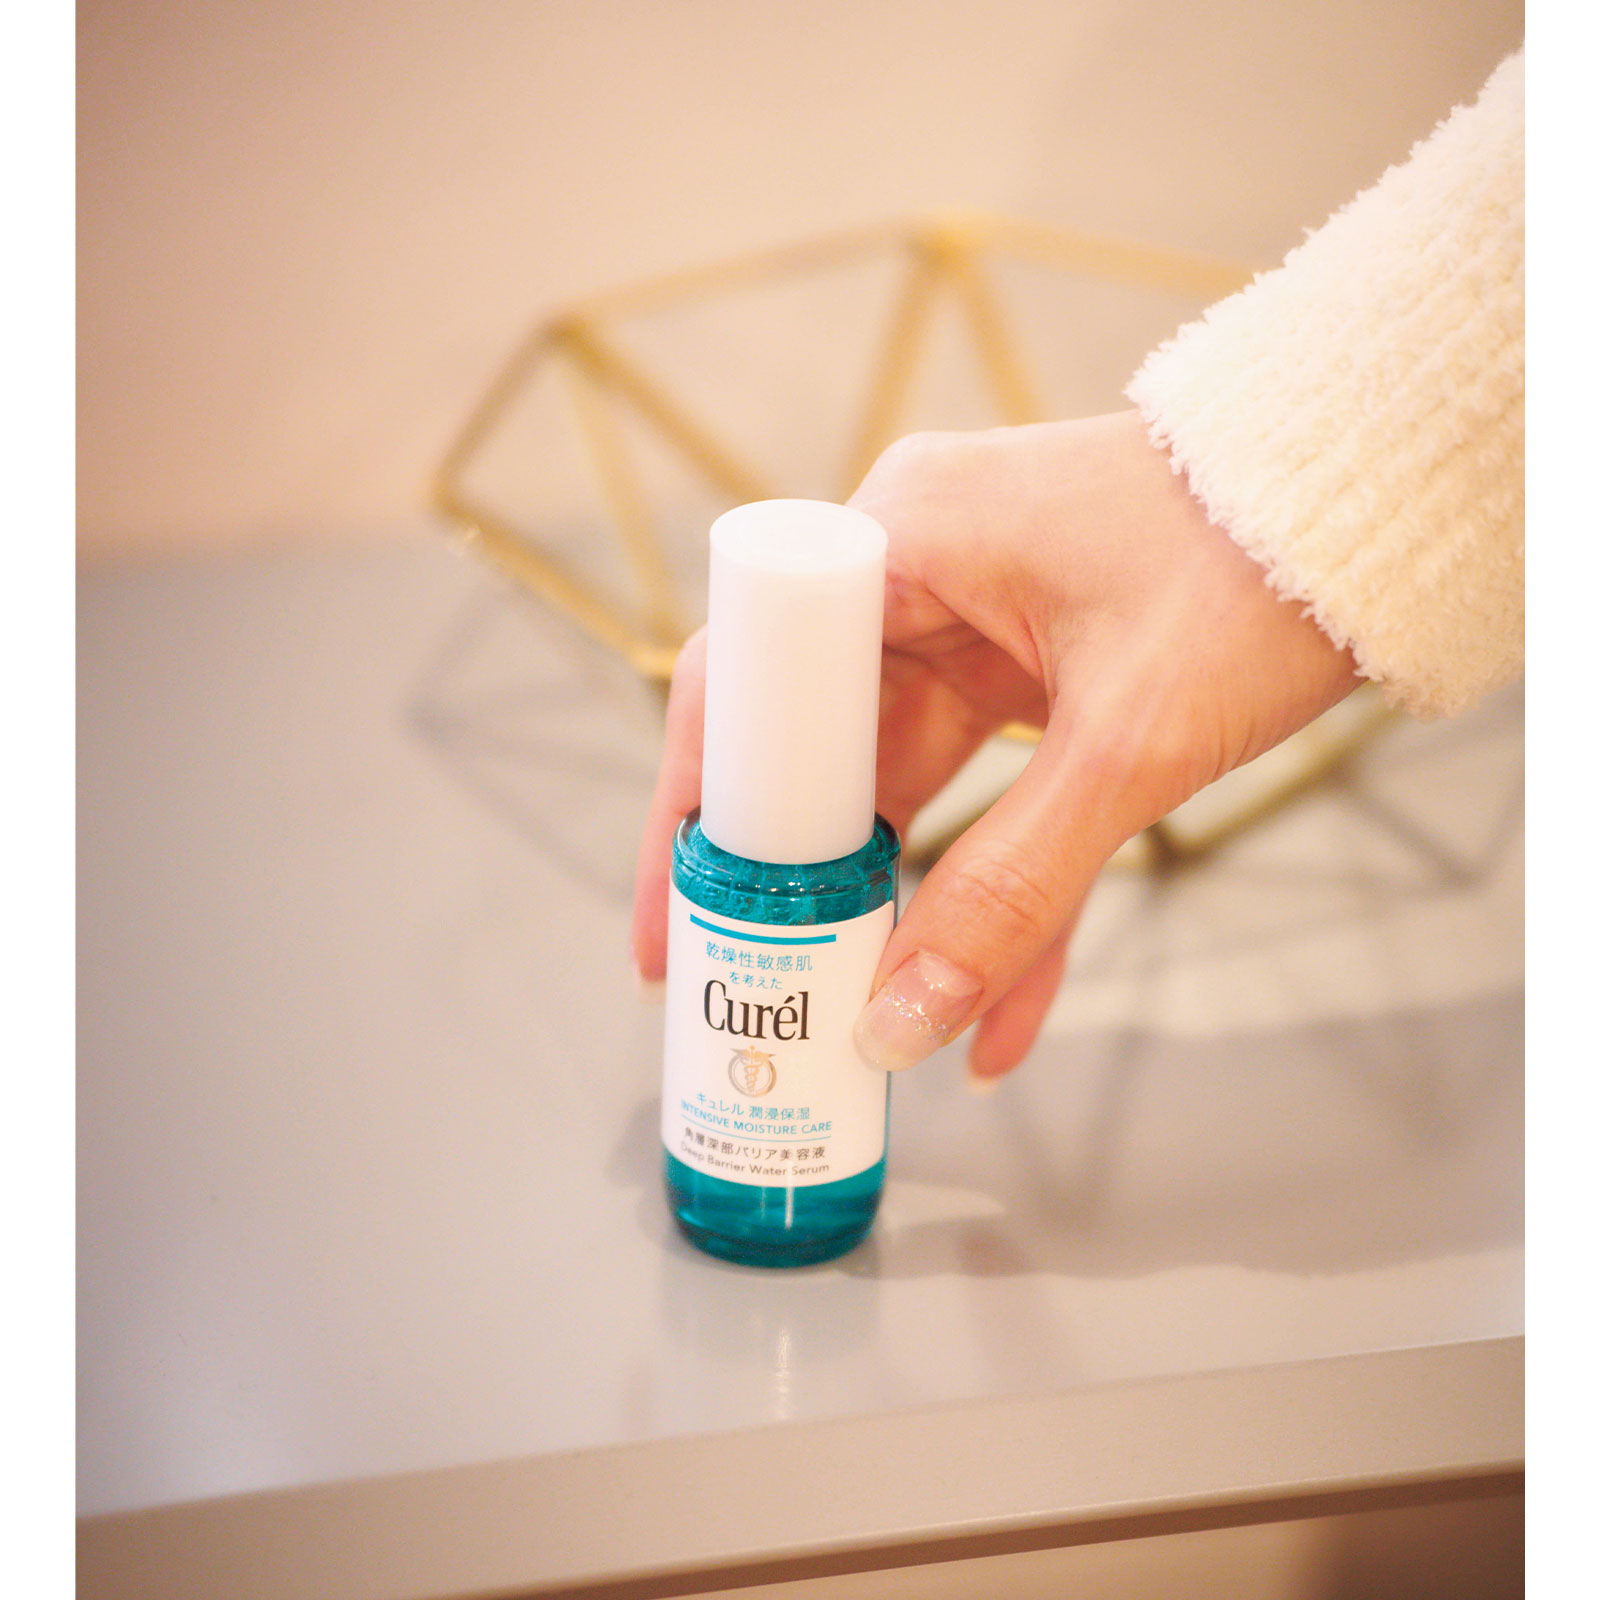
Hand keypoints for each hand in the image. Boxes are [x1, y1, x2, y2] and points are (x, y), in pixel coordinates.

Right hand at [632, 411, 1358, 1082]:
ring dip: (899, 910)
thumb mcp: (1126, 745)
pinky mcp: (1036, 677)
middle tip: (765, 996)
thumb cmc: (1255, 566)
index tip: (673, 928)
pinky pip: (989, 801)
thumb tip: (897, 1021)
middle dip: (798, 889)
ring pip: (905, 794)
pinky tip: (996, 1016)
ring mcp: (977, 631)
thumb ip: (1012, 889)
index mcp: (897, 544)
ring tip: (867, 1026)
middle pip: (814, 756)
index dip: (697, 818)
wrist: (1381, 506)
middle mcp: (915, 580)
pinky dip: (996, 897)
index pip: (743, 689)